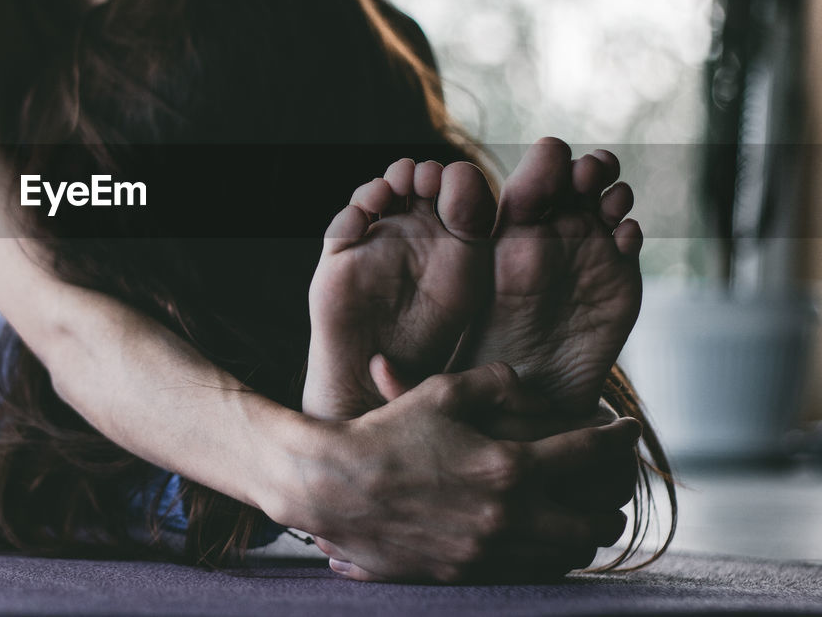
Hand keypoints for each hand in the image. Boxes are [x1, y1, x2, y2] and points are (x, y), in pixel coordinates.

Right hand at [271, 363, 637, 582]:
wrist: (333, 487)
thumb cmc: (385, 433)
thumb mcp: (441, 392)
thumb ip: (496, 383)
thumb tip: (531, 387)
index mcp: (508, 466)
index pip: (588, 453)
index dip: (617, 439)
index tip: (626, 431)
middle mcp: (507, 517)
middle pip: (592, 523)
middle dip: (612, 503)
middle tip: (611, 487)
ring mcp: (487, 552)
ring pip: (565, 556)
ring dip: (581, 535)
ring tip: (579, 515)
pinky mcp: (465, 574)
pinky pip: (528, 575)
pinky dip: (545, 557)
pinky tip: (537, 538)